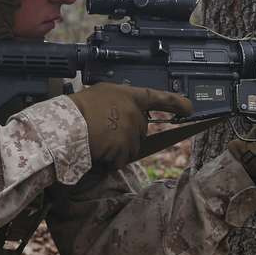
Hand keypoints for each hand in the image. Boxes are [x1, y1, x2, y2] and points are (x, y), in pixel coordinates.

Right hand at [67, 83, 192, 168]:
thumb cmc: (77, 110)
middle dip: (126, 134)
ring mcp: (131, 130)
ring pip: (131, 146)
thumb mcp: (100, 94)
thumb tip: (125, 112)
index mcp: (128, 95)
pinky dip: (111, 160)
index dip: (175, 103)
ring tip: (97, 140)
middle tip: (103, 131)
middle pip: (140, 129)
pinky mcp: (125, 147)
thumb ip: (118, 102)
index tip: (189, 108)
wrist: (65, 125)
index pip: (157, 98)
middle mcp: (134, 112)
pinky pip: (121, 159)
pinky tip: (98, 150)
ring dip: (117, 148)